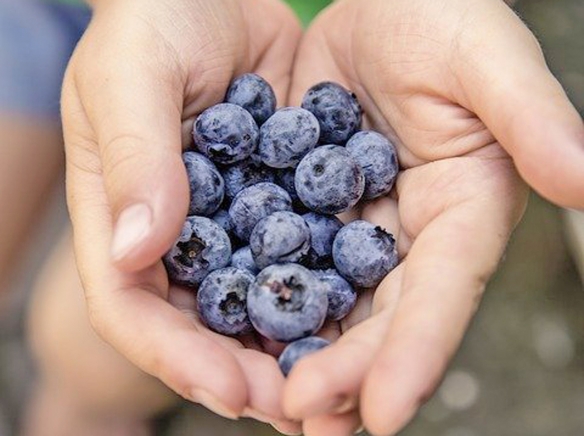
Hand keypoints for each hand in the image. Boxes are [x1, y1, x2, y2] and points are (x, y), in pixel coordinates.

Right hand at [61, 0, 301, 428]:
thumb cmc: (153, 20)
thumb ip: (134, 157)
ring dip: (292, 351)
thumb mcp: (130, 73)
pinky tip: (360, 322)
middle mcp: (175, 235)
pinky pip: (302, 258)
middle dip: (244, 375)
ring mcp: (228, 224)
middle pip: (201, 327)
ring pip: (255, 304)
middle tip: (298, 410)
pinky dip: (325, 295)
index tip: (232, 392)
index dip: (178, 357)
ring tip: (335, 391)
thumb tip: (136, 248)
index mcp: (121, 215)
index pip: (133, 307)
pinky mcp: (278, 203)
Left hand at [283, 0, 581, 433]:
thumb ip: (532, 117)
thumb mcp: (485, 57)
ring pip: (328, 300)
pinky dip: (259, 293)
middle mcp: (409, 231)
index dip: (416, 352)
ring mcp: (355, 222)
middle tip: (303, 414)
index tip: (386, 412)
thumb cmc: (437, 13)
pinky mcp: (307, 204)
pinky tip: (231, 326)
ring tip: (266, 398)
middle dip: (347, 368)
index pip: (442, 292)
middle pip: (381, 314)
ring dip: (300, 350)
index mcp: (462, 208)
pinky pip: (282, 257)